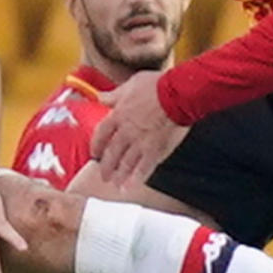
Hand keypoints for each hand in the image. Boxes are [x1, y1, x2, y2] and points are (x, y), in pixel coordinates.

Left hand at [85, 70, 187, 189]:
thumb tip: (100, 97)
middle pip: (111, 152)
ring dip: (118, 175)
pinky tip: (129, 187)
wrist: (178, 94)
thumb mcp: (131, 84)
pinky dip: (134, 180)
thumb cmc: (157, 85)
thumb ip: (114, 94)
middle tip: (103, 174)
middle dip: (106, 165)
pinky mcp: (155, 151)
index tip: (95, 152)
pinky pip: (142, 169)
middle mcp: (125, 131)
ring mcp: (139, 143)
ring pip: (125, 163)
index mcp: (118, 114)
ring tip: (114, 183)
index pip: (101, 133)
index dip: (97, 144)